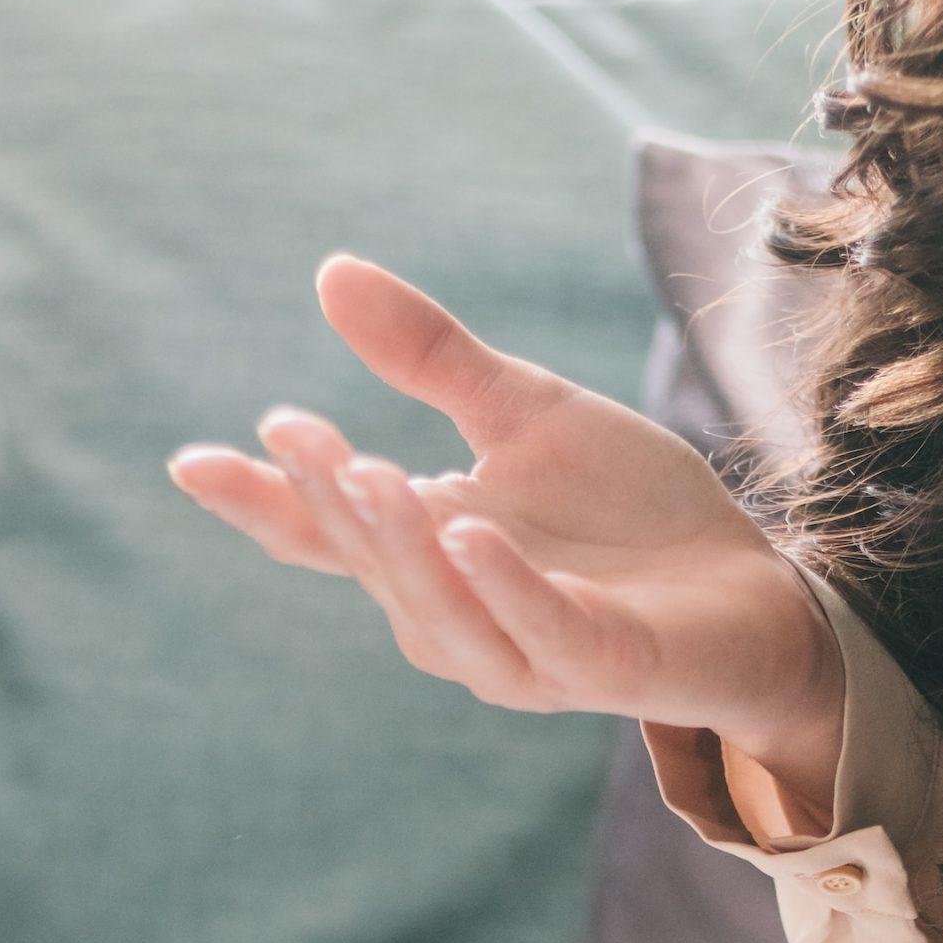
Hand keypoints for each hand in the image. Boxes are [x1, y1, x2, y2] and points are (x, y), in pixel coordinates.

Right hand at [167, 255, 843, 808]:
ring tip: (370, 473)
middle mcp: (460, 617)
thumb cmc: (632, 516)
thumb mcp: (527, 413)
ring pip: (441, 612)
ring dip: (401, 550)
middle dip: (333, 503)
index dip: (262, 503)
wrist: (752, 588)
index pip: (326, 534)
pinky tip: (470, 532)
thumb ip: (434, 359)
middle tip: (298, 433)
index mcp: (431, 555)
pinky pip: (541, 632)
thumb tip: (330, 273)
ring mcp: (528, 653)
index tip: (191, 461)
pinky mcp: (603, 669)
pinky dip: (503, 589)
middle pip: (375, 566)